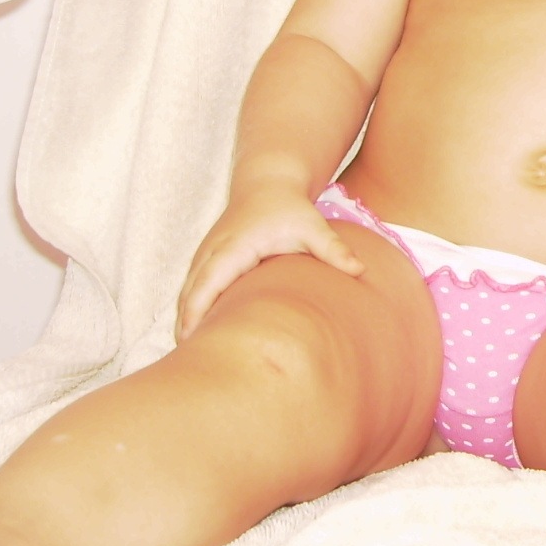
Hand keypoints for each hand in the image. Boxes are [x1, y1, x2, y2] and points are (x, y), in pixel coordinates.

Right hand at [175, 181, 362, 340]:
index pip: (207, 283)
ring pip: (187, 293)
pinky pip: (192, 288)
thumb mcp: (313, 227)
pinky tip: (197, 336)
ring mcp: (205, 254)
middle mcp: (213, 251)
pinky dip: (190, 310)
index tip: (189, 339)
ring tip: (191, 357)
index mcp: (234, 248)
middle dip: (185, 325)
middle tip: (190, 362)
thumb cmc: (290, 207)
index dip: (196, 311)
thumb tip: (360, 270)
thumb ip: (334, 249)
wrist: (268, 183)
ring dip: (186, 321)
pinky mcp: (207, 259)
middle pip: (189, 294)